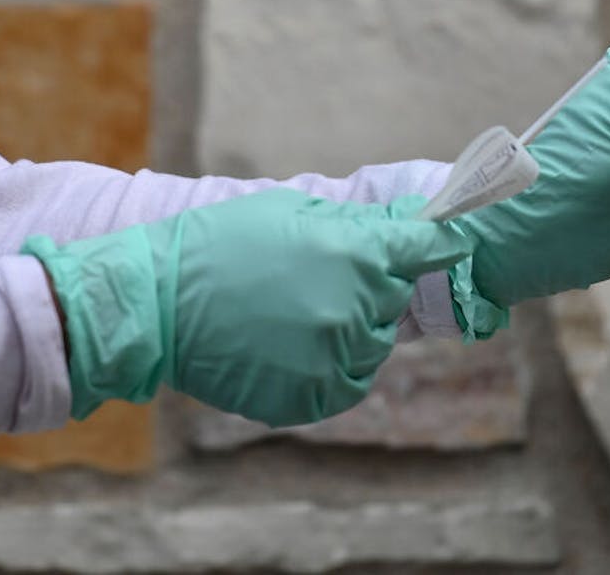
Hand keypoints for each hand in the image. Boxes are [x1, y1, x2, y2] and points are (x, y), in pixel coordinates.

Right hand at [26, 188, 469, 425]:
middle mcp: (356, 309)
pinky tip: (288, 346)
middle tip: (317, 278)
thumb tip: (405, 225)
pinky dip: (331, 368)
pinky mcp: (313, 398)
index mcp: (357, 256)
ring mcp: (334, 358)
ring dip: (351, 330)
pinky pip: (348, 383)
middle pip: (394, 299)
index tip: (454, 244)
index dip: (439, 245)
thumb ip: (355, 225)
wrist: (155, 303)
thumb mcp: (291, 211)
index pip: (426, 250)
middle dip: (370, 288)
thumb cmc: (219, 244)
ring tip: (292, 313)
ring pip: (373, 344)